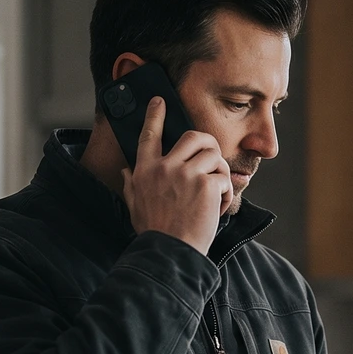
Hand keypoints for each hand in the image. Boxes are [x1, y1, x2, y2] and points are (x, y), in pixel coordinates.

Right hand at [121, 95, 233, 253]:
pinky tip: (218, 210)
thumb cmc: (154, 232)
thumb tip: (126, 169)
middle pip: (192, 136)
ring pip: (214, 155)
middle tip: (212, 159)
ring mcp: (186, 174)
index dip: (155, 115)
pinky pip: (224, 178)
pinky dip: (226, 195)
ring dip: (220, 173)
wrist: (170, 253)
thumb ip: (131, 184)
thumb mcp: (135, 206)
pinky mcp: (206, 185)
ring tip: (216, 192)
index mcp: (145, 171)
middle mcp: (164, 167)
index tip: (160, 101)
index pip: (149, 135)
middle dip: (208, 144)